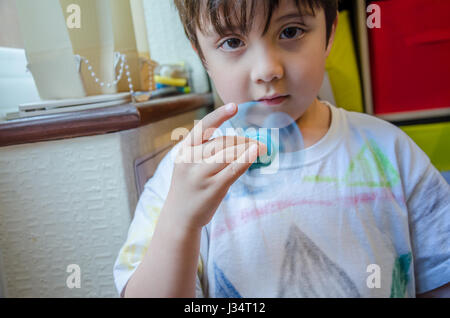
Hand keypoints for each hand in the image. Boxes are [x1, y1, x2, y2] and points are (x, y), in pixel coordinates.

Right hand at [164, 103, 266, 229]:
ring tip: (260, 147)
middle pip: (221, 141)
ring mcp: (201, 175)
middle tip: (255, 142)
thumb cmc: (189, 186)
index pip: (202, 127)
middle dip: (241, 140)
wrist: (179, 216)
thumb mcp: (189, 164)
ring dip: (247, 148)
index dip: (219, 115)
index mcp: (184, 150)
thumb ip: (206, 150)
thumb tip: (238, 140)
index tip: (234, 106)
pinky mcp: (213, 188)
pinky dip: (246, 159)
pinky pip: (233, 169)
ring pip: (229, 153)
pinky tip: (256, 152)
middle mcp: (190, 160)